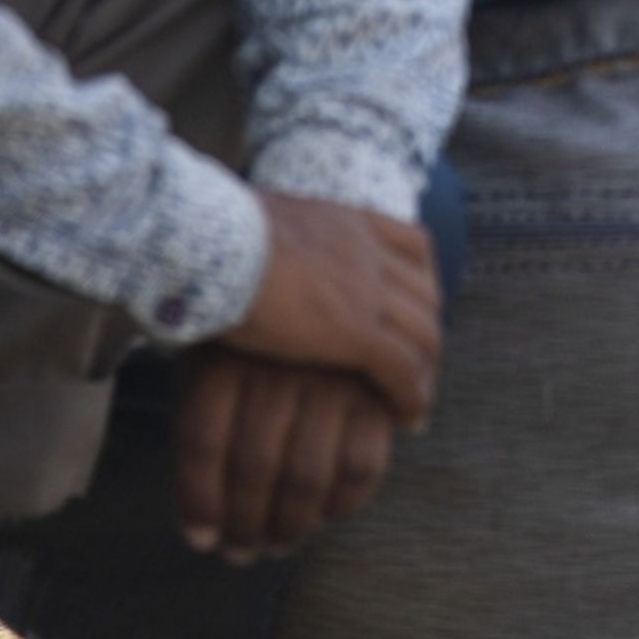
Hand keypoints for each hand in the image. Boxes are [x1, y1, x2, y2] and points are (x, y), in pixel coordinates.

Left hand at [173, 352, 400, 559]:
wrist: (321, 286)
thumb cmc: (256, 339)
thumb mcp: (214, 358)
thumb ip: (206, 422)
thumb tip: (205, 526)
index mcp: (229, 354)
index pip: (203, 440)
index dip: (198, 501)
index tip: (201, 541)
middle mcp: (279, 366)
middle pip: (254, 467)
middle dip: (245, 524)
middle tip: (241, 553)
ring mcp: (332, 378)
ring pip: (306, 476)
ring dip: (290, 526)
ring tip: (278, 544)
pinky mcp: (377, 391)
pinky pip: (361, 467)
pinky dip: (343, 505)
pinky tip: (326, 517)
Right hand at [220, 189, 440, 432]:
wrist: (212, 244)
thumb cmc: (212, 237)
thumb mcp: (260, 223)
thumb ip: (277, 239)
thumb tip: (254, 248)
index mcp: (349, 220)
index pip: (413, 247)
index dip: (420, 283)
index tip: (415, 311)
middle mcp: (369, 251)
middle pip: (425, 295)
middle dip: (426, 331)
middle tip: (419, 365)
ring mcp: (369, 291)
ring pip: (422, 334)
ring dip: (425, 370)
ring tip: (415, 400)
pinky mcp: (358, 334)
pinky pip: (402, 370)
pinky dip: (412, 396)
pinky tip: (408, 418)